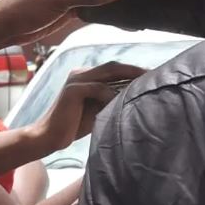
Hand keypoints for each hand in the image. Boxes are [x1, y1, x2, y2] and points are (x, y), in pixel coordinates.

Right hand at [29, 62, 145, 152]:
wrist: (48, 138)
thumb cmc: (76, 125)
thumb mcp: (99, 109)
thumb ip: (113, 98)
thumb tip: (139, 95)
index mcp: (87, 76)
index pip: (116, 68)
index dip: (135, 71)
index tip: (154, 76)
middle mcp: (81, 73)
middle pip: (114, 66)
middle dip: (136, 70)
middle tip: (155, 75)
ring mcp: (76, 80)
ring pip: (108, 72)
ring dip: (129, 77)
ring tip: (146, 84)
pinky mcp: (72, 90)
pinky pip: (98, 88)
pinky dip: (112, 94)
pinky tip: (124, 103)